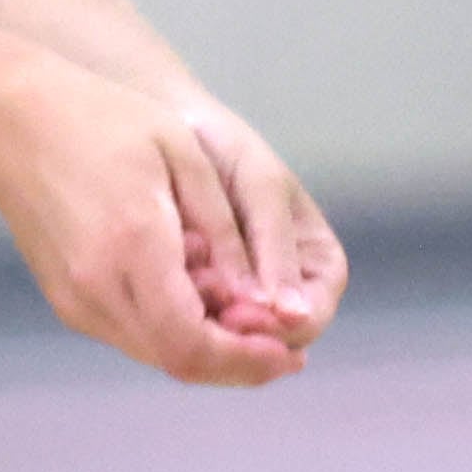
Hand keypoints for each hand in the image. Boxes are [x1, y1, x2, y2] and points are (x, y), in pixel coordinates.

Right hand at [0, 57, 308, 385]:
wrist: (7, 119)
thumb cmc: (102, 119)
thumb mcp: (182, 155)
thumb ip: (225, 234)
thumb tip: (262, 304)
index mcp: (132, 244)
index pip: (195, 342)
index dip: (248, 359)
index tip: (290, 352)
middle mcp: (97, 284)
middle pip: (179, 361)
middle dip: (237, 362)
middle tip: (282, 346)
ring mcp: (74, 297)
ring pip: (155, 353)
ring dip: (206, 348)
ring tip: (245, 316)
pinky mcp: (64, 298)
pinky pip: (130, 333)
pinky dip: (172, 331)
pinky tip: (197, 299)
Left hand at [176, 96, 347, 351]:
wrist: (167, 130)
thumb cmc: (224, 149)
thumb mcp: (261, 188)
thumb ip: (276, 250)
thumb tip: (293, 318)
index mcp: (315, 268)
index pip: (309, 319)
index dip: (279, 330)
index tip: (238, 317)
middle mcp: (281, 292)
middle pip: (266, 341)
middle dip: (233, 330)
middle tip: (197, 302)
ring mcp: (237, 298)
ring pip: (226, 338)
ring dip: (201, 319)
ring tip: (174, 278)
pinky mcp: (193, 298)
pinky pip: (190, 321)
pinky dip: (176, 306)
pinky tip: (156, 277)